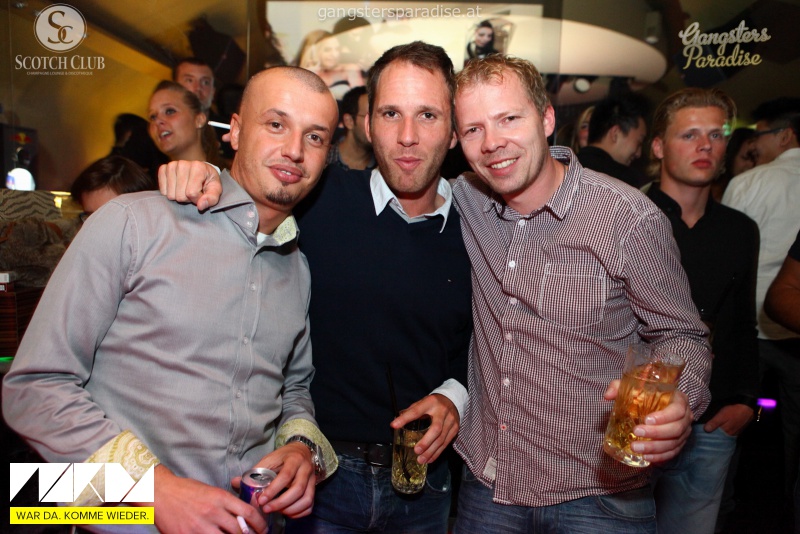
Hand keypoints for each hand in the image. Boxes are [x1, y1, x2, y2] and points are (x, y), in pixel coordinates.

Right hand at [147, 465, 265, 533]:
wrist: (160, 493)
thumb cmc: (186, 490)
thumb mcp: (210, 490)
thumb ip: (226, 503)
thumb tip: (241, 517)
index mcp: (220, 497)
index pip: (248, 512)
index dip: (260, 524)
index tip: (263, 529)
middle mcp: (212, 512)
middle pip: (239, 530)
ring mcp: (199, 526)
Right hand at [158, 160, 222, 210]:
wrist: (200, 171)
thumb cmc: (208, 182)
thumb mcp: (216, 190)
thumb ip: (211, 199)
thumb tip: (200, 206)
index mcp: (198, 167)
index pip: (191, 193)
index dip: (197, 199)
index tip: (201, 194)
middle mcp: (183, 164)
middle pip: (180, 195)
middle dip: (188, 198)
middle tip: (193, 191)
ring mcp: (171, 165)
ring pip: (170, 195)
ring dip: (179, 196)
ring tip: (186, 188)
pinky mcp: (163, 169)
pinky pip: (162, 190)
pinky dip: (170, 192)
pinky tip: (177, 187)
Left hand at [231, 442, 315, 518]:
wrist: (301, 451)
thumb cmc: (282, 457)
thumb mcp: (268, 460)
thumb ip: (254, 472)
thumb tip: (235, 482)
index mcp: (293, 460)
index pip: (285, 476)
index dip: (273, 490)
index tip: (261, 501)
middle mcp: (306, 469)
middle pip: (298, 490)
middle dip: (281, 503)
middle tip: (267, 510)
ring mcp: (312, 479)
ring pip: (306, 499)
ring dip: (291, 509)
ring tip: (277, 511)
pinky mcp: (314, 488)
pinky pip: (310, 505)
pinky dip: (299, 513)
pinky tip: (287, 513)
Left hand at [390, 393, 458, 463]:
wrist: (453, 400)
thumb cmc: (433, 403)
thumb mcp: (422, 402)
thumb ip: (411, 411)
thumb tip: (396, 422)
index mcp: (430, 402)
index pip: (416, 411)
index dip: (405, 418)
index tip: (394, 425)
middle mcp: (442, 412)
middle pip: (436, 429)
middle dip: (426, 442)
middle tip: (416, 451)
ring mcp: (450, 421)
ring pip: (441, 439)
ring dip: (431, 451)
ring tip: (421, 460)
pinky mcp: (455, 429)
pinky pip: (446, 443)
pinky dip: (437, 453)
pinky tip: (429, 459)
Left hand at [604, 381, 691, 463]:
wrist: (656, 405)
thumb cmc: (646, 395)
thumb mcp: (633, 387)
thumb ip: (619, 387)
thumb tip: (608, 396)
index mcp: (679, 400)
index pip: (677, 409)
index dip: (664, 416)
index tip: (646, 419)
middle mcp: (686, 417)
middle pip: (676, 428)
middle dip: (656, 433)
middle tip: (636, 432)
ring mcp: (684, 432)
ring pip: (674, 443)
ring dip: (655, 448)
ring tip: (636, 448)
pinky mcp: (679, 444)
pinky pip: (672, 453)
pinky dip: (660, 456)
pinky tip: (646, 457)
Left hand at [703, 404, 754, 436]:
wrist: (747, 409)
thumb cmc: (733, 411)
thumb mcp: (722, 415)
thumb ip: (714, 423)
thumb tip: (706, 430)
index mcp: (725, 432)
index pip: (714, 437)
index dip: (708, 436)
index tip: (701, 435)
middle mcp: (729, 435)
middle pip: (718, 438)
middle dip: (712, 436)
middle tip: (703, 435)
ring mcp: (733, 434)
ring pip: (722, 436)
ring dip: (716, 435)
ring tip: (708, 433)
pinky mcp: (736, 431)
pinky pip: (727, 434)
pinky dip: (722, 433)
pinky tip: (718, 431)